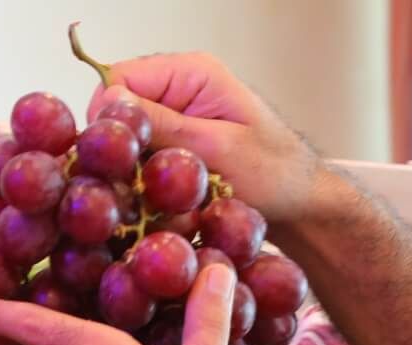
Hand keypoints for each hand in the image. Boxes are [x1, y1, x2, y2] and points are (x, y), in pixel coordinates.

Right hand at [88, 55, 324, 225]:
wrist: (303, 205)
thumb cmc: (275, 174)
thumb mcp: (217, 149)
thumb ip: (164, 125)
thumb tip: (109, 105)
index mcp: (192, 73)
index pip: (119, 78)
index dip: (110, 117)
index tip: (117, 158)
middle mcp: (181, 88)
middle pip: (121, 108)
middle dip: (124, 146)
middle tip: (137, 184)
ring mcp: (180, 118)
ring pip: (132, 138)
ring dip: (138, 168)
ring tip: (158, 196)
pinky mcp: (181, 146)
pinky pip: (147, 157)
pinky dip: (151, 179)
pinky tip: (167, 199)